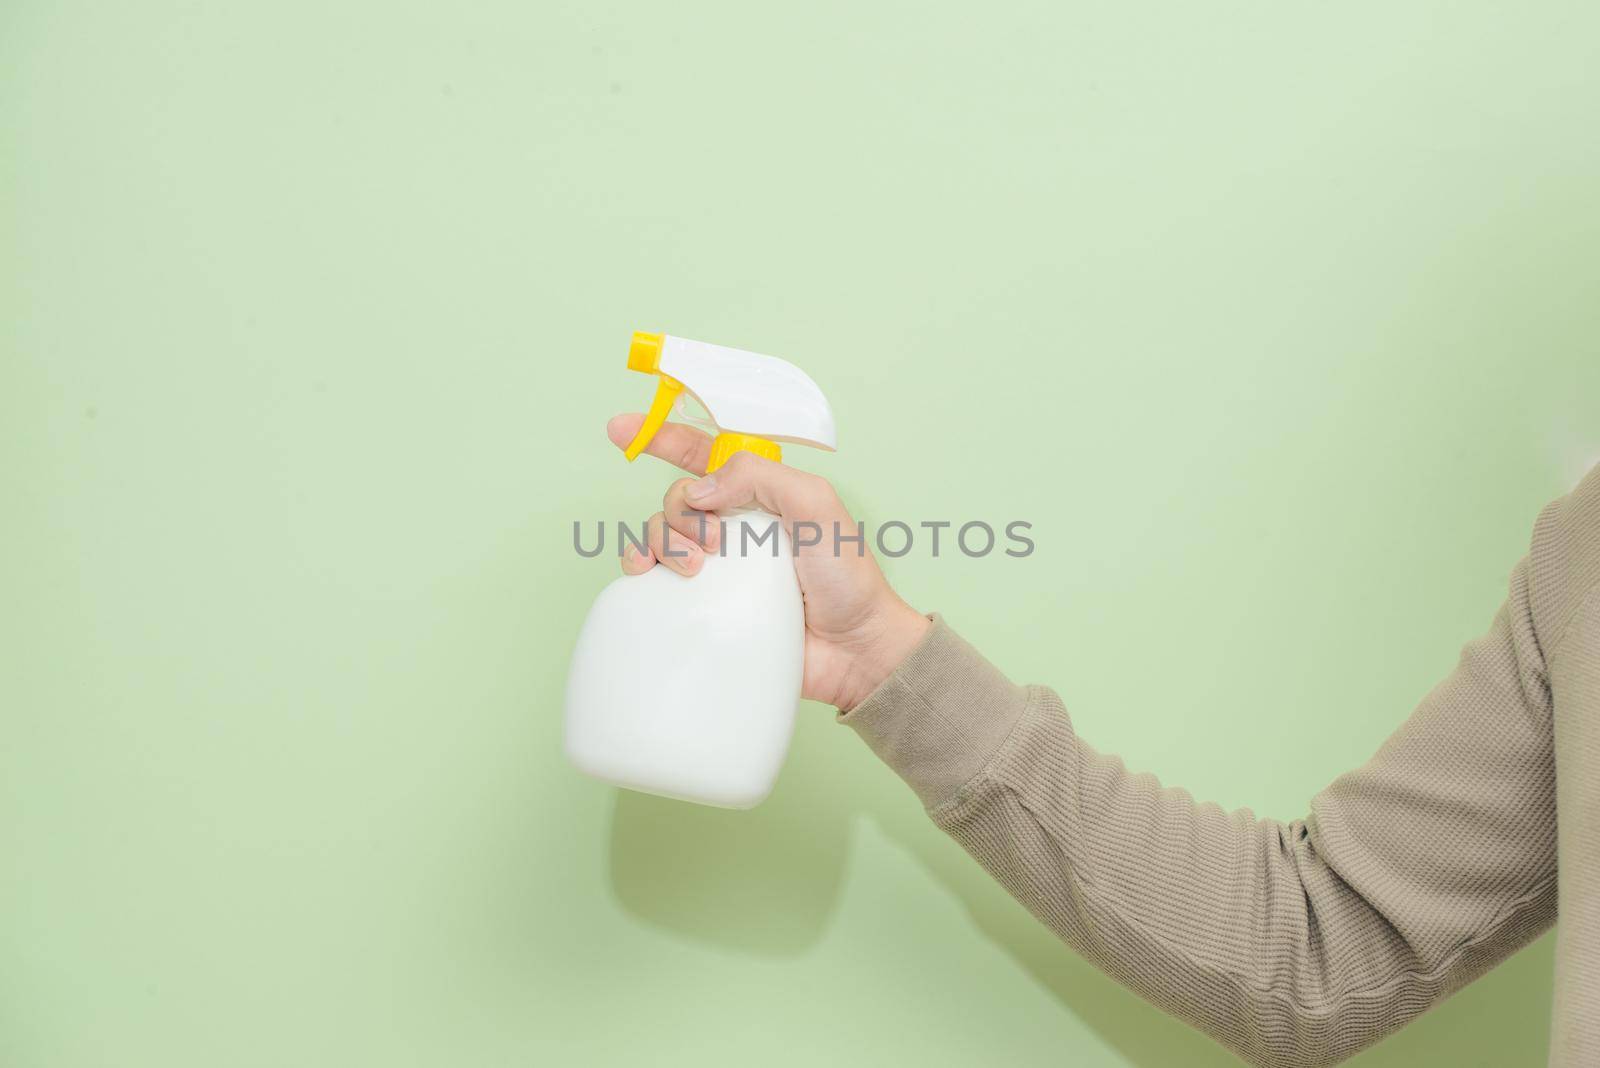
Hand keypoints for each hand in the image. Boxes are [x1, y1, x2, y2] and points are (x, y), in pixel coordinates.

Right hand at [606, 414, 929, 710]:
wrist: (851, 649)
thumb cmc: (847, 578)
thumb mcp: (817, 505)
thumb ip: (761, 477)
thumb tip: (700, 487)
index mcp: (759, 494)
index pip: (703, 455)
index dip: (661, 437)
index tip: (620, 427)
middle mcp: (733, 525)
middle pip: (677, 498)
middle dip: (679, 510)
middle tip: (713, 543)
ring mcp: (716, 567)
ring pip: (661, 534)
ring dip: (663, 541)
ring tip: (695, 568)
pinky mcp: (703, 604)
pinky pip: (655, 579)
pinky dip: (642, 569)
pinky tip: (648, 576)